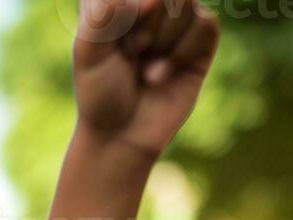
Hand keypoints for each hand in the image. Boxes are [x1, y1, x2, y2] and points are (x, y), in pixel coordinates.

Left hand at [73, 0, 218, 159]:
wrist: (122, 134)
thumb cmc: (100, 92)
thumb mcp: (87, 53)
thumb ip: (103, 16)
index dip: (132, 8)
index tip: (120, 34)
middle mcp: (150, 3)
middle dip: (145, 25)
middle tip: (131, 52)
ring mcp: (178, 20)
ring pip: (185, 2)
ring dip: (161, 41)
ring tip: (144, 70)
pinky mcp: (201, 41)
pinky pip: (205, 24)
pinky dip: (181, 53)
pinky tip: (162, 75)